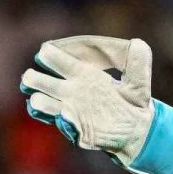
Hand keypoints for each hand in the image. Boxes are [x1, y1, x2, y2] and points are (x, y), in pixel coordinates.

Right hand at [20, 36, 172, 173]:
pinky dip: (63, 119)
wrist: (138, 130)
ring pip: (37, 101)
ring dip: (41, 100)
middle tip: (49, 80)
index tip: (55, 55)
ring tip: (60, 101)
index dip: (49, 53)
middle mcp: (69, 90)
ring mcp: (68, 110)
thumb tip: (136, 42)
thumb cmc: (135, 102)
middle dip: (34, 77)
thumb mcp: (139, 78)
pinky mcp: (76, 130)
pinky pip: (60, 123)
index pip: (50, 55)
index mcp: (80, 72)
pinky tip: (70, 116)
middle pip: (33, 78)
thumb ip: (138, 58)